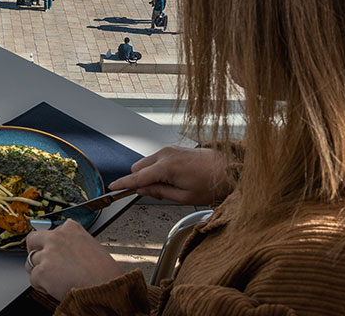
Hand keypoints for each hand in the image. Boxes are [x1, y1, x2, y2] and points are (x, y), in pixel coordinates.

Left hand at [25, 220, 122, 301]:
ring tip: (54, 279)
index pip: (51, 231)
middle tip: (42, 262)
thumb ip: (74, 244)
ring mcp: (48, 254)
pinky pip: (33, 279)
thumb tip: (65, 252)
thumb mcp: (92, 247)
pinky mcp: (42, 272)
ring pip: (31, 261)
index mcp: (71, 228)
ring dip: (39, 271)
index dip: (52, 244)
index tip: (54, 251)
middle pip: (33, 239)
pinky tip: (53, 288)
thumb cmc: (104, 273)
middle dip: (35, 250)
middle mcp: (57, 237)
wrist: (106, 288)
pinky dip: (41, 285)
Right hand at [109, 146, 234, 204]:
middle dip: (140, 180)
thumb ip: (159, 192)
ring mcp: (170, 149)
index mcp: (166, 167)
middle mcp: (165, 154)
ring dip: (150, 174)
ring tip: (171, 187)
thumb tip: (142, 190)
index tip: (113, 188)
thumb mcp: (184, 196)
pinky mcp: (176, 148)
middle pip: (139, 167)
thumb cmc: (211, 184)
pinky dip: (158, 168)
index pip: (137, 177)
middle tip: (156, 193)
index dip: (124, 184)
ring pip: (148, 162)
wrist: (231, 169)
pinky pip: (158, 158)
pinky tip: (174, 178)